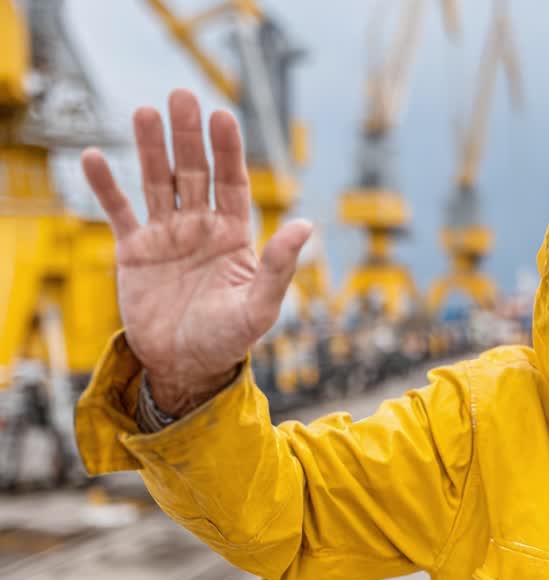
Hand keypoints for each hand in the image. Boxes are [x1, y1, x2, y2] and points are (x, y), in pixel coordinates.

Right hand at [81, 89, 311, 415]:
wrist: (185, 367)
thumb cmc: (229, 340)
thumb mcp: (260, 306)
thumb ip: (279, 266)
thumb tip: (306, 226)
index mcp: (234, 236)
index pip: (232, 182)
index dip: (228, 150)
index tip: (223, 116)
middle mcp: (201, 228)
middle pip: (194, 172)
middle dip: (188, 136)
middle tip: (181, 96)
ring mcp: (167, 236)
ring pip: (157, 182)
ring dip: (150, 148)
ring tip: (144, 112)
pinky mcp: (134, 251)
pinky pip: (118, 211)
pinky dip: (106, 186)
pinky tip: (94, 156)